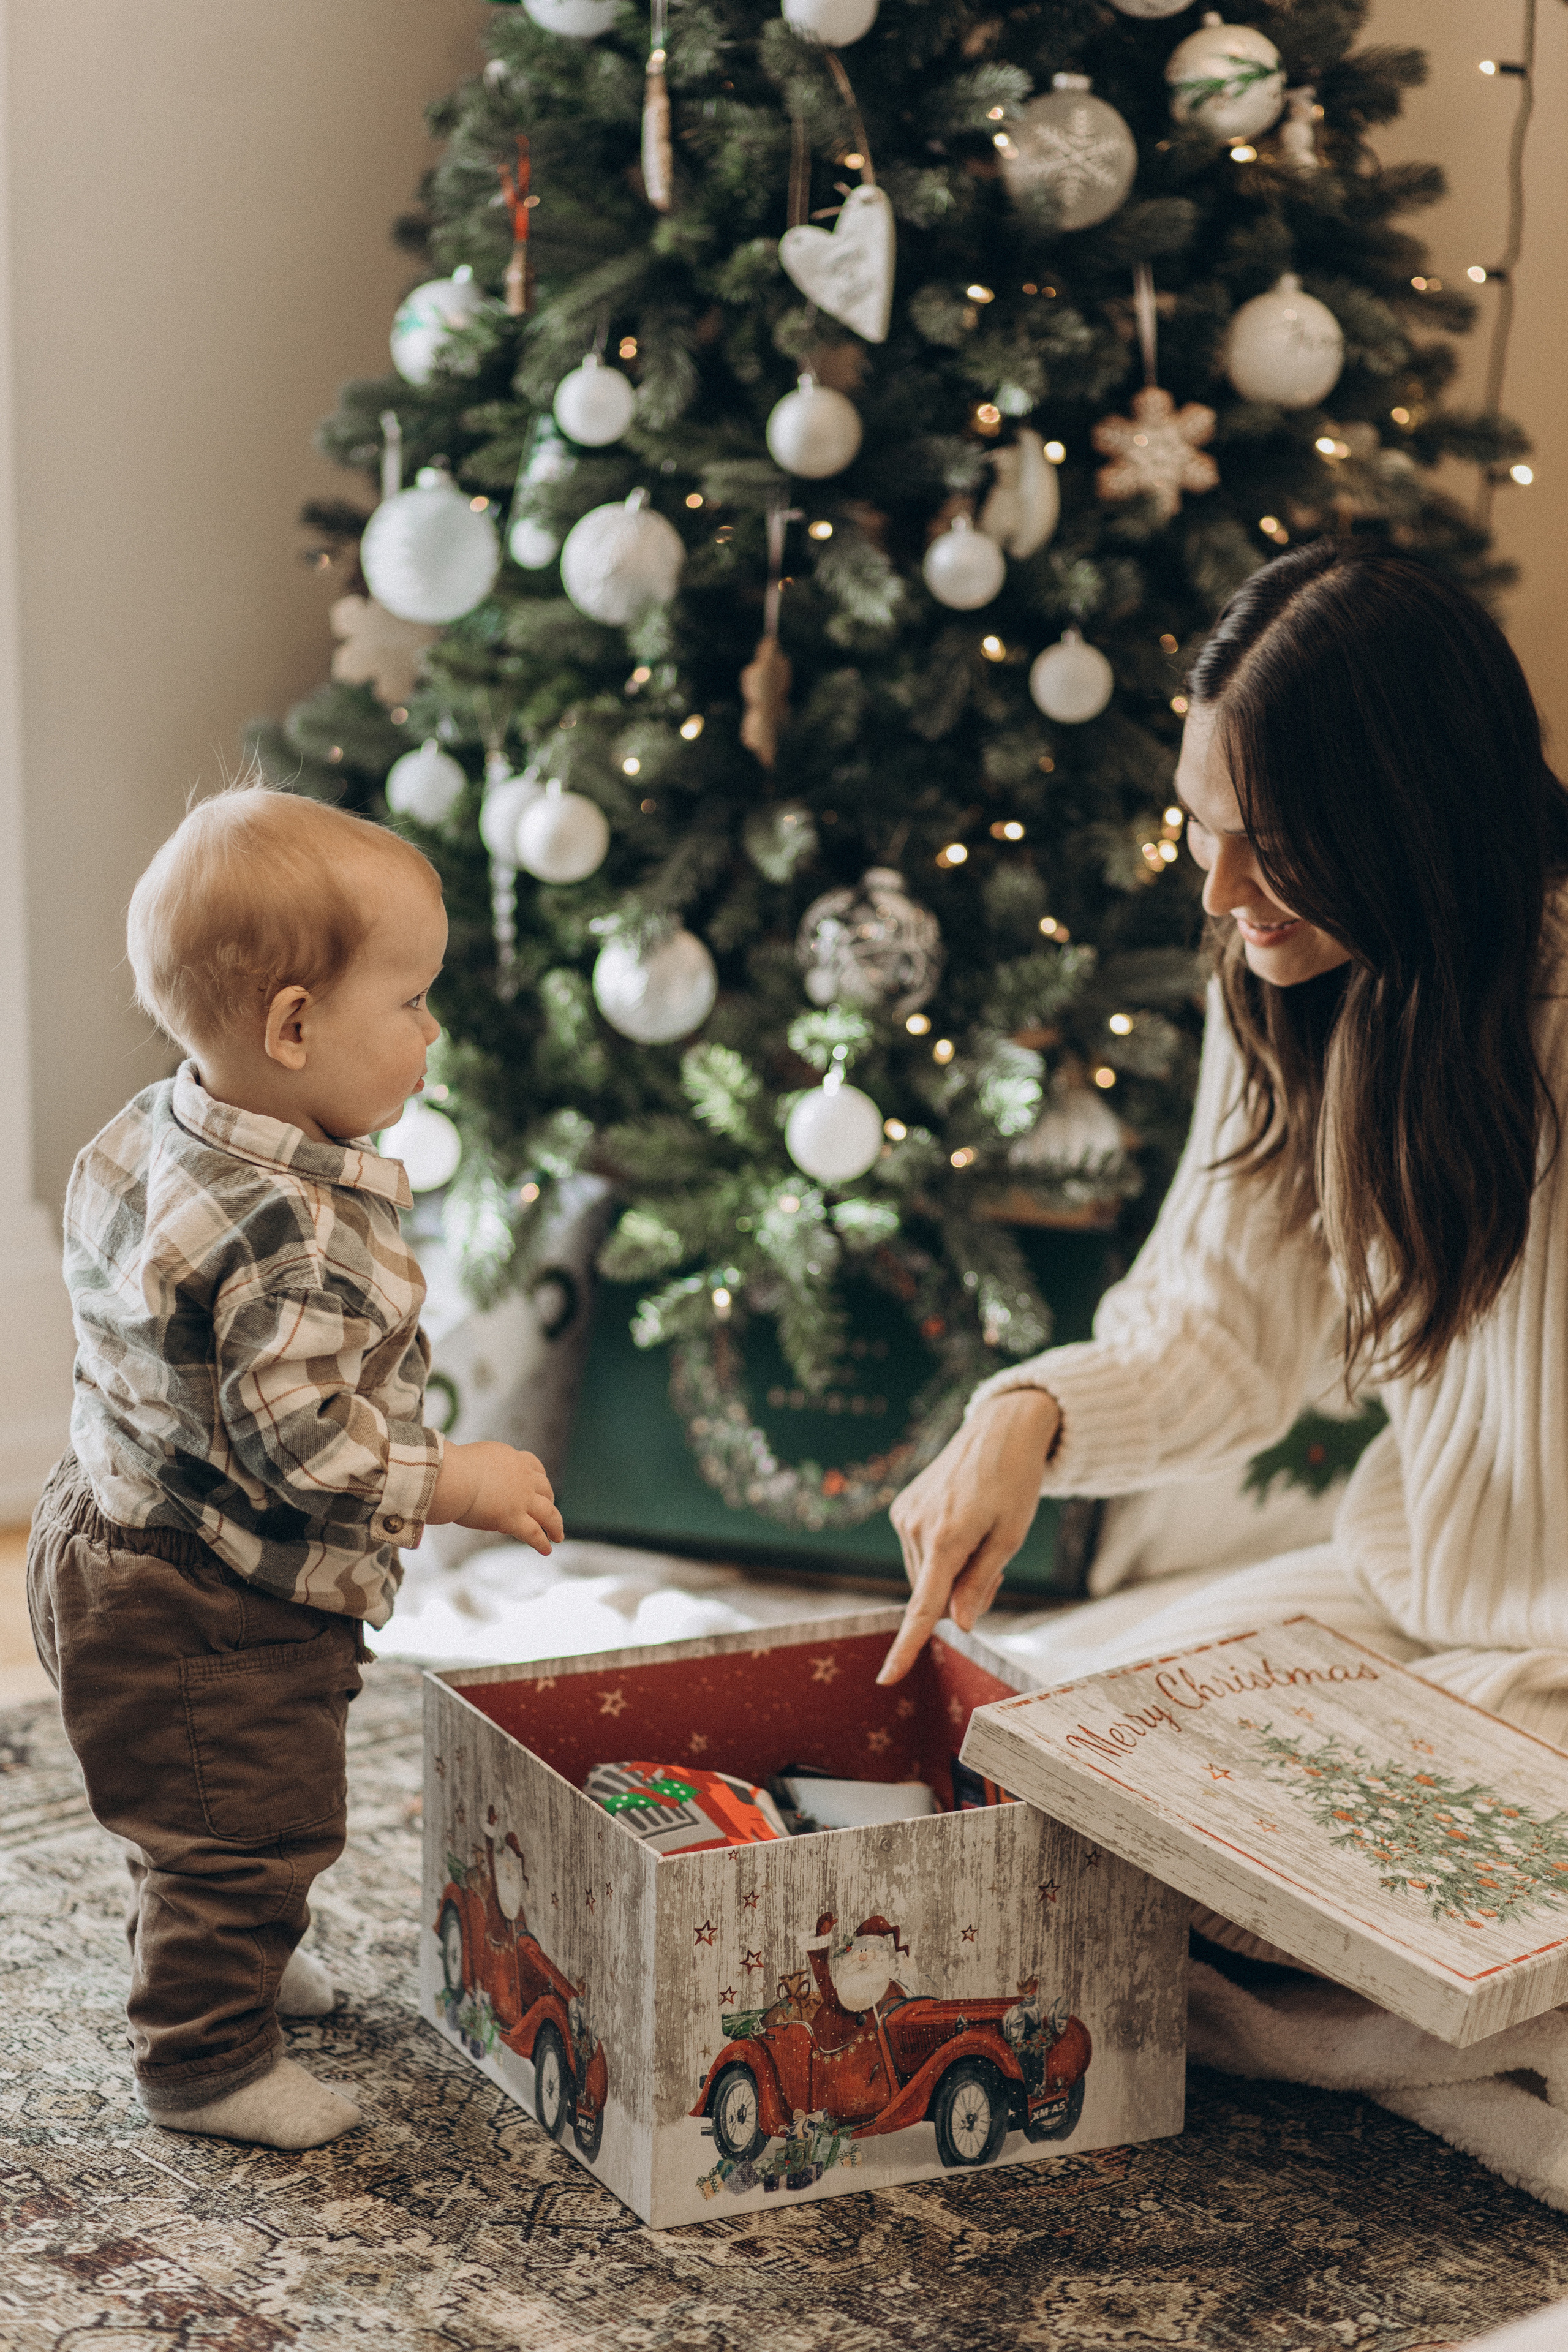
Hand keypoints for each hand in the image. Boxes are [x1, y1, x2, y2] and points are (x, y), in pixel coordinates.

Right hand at [428, 1440, 564, 1555]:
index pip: (534, 1466)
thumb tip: (466, 1475)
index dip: (539, 1479)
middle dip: (549, 1502)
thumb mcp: (472, 1458)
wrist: (452, 1477)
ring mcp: (521, 1498)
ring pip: (548, 1513)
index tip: (541, 1486)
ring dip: (555, 1525)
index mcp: (511, 1459)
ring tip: (558, 1536)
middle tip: (550, 1513)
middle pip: (545, 1489)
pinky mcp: (514, 1518)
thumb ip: (478, 1468)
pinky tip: (546, 1550)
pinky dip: (542, 1543)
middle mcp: (522, 1477)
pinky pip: (534, 1533)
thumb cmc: (449, 1467)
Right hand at [877, 1388, 1059, 1684]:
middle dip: (960, 1594)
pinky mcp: (901, 1508)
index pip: (923, 1606)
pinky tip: (962, 1525)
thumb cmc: (1015, 1483)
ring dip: (951, 1573)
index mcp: (947, 1538)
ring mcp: (904, 1516)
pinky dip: (940, 1554)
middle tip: (994, 1563)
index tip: (887, 1677)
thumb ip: (980, 1582)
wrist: (999, 1431)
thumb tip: (957, 1624)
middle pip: (932, 1594)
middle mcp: (915, 1527)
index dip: (907, 1646)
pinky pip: (918, 1553)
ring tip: (980, 1535)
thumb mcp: (1010, 1536)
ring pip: (925, 1576)